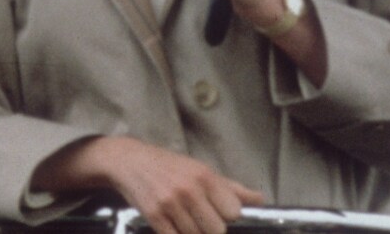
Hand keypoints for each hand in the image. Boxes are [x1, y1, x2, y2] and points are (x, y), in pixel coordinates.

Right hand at [35, 136, 261, 233]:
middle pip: (217, 230)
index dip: (228, 216)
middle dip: (210, 228)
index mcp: (205, 176)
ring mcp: (170, 204)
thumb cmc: (169, 166)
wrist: (129, 161)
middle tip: (200, 218)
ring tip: (184, 219)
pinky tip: (173, 225)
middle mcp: (189, 189)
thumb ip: (231, 188)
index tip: (219, 212)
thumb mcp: (201, 170)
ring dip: (192, 232)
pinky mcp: (154, 216)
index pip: (233, 212)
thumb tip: (260, 200)